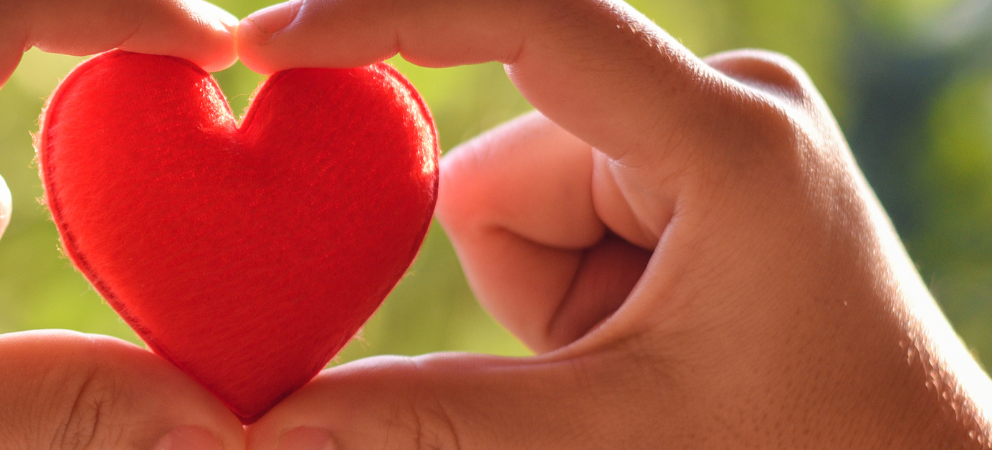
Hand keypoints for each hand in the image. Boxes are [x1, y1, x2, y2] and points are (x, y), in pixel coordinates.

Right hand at [236, 0, 991, 447]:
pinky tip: (645, 340)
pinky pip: (556, 210)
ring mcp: (707, 128)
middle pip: (504, 160)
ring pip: (517, 195)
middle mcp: (717, 100)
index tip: (269, 45)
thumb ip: (436, 420)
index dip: (386, 18)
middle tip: (597, 368)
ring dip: (543, 296)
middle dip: (518, 281)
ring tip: (638, 364)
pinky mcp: (692, 164)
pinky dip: (565, 288)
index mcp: (721, 137)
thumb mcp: (611, 438)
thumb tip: (271, 426)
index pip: (526, 20)